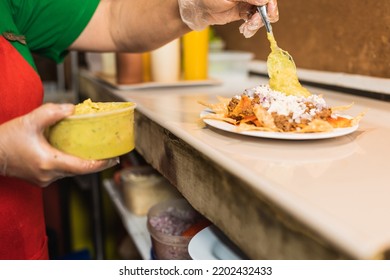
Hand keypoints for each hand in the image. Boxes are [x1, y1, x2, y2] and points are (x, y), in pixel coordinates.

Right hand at [0, 103, 118, 186]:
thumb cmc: (6, 138)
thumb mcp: (30, 120)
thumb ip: (52, 112)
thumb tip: (72, 109)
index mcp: (50, 163)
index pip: (83, 167)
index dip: (101, 163)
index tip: (115, 158)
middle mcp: (50, 175)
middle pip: (80, 170)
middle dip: (96, 162)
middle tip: (110, 153)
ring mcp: (45, 180)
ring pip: (71, 171)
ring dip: (82, 162)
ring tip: (95, 151)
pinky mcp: (41, 179)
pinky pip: (62, 172)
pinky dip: (71, 163)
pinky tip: (74, 153)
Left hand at [178, 0, 278, 37]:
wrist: (200, 8)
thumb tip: (264, 0)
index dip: (270, 3)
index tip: (269, 11)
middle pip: (266, 5)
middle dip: (263, 16)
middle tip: (254, 23)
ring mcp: (248, 2)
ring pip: (261, 14)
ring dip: (256, 24)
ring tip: (247, 29)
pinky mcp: (244, 12)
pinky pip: (254, 20)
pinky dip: (252, 27)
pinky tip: (245, 30)